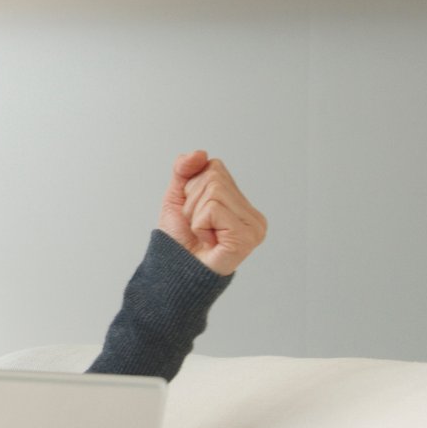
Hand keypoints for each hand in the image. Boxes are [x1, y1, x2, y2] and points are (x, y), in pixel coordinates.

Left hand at [159, 150, 266, 275]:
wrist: (173, 274)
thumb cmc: (178, 242)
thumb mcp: (177, 198)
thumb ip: (185, 171)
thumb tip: (200, 153)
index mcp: (241, 204)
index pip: (214, 167)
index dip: (192, 186)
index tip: (194, 213)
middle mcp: (253, 216)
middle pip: (214, 177)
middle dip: (192, 200)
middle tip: (196, 227)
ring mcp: (253, 227)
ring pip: (213, 190)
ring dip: (194, 214)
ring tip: (201, 235)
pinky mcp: (245, 237)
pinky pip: (213, 208)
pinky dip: (199, 224)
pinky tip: (207, 242)